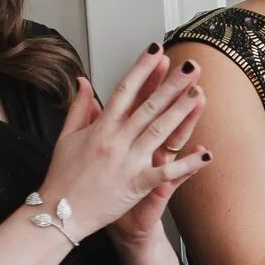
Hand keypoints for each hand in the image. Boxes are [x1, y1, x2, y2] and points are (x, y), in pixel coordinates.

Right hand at [36, 47, 208, 238]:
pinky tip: (205, 155)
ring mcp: (128, 162)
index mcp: (101, 128)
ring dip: (182, 113)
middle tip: (190, 67)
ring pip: (159, 132)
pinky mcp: (136, 184)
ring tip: (200, 95)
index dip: (142, 69)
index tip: (157, 51)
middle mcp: (116, 141)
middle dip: (171, 85)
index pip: (125, 90)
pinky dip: (186, 165)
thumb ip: (79, 108)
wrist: (59, 213)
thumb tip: (84, 82)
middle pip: (148, 106)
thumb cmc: (63, 176)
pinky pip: (165, 173)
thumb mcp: (66, 137)